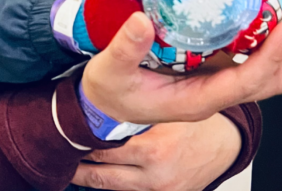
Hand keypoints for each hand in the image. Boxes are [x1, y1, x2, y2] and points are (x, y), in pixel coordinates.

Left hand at [71, 114, 241, 189]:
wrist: (225, 141)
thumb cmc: (192, 118)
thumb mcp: (164, 108)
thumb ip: (135, 109)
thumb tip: (98, 98)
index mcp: (152, 146)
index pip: (102, 147)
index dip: (80, 139)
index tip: (62, 131)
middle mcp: (153, 171)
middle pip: (100, 171)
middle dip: (78, 161)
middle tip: (56, 149)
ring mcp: (158, 187)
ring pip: (109, 185)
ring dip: (88, 175)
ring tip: (69, 164)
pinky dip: (110, 182)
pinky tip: (95, 173)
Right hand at [81, 8, 281, 124]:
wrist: (106, 105)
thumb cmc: (110, 92)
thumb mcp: (110, 71)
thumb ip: (125, 48)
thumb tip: (141, 21)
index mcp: (196, 99)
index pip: (247, 82)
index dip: (272, 55)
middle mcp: (215, 94)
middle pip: (274, 82)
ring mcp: (218, 84)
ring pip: (270, 74)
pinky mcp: (213, 71)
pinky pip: (254, 61)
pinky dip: (273, 42)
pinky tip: (274, 15)